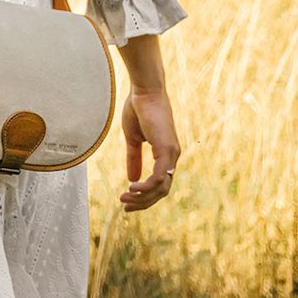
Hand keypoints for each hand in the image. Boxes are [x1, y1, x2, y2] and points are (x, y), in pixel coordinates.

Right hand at [119, 85, 179, 211]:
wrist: (144, 90)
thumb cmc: (138, 109)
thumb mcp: (133, 138)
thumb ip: (133, 158)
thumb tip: (131, 179)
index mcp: (165, 154)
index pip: (159, 184)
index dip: (144, 195)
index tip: (127, 199)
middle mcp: (171, 157)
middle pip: (161, 191)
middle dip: (143, 202)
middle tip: (125, 206)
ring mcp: (171, 154)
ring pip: (161, 188)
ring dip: (143, 197)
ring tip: (125, 198)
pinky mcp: (166, 150)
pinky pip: (158, 177)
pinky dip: (146, 186)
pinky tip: (132, 188)